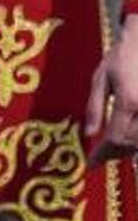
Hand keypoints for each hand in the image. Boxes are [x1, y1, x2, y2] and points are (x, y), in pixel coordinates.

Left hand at [88, 20, 137, 164]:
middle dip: (115, 153)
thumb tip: (88, 134)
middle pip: (131, 144)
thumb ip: (94, 107)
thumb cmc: (122, 56)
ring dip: (130, 150)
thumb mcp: (101, 78)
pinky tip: (132, 144)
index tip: (90, 163)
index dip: (102, 154)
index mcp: (128, 102)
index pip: (114, 138)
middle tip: (99, 157)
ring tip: (113, 152)